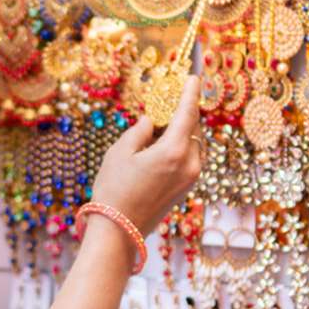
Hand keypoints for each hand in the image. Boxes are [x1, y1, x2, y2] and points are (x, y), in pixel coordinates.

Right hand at [89, 75, 203, 234]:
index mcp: (174, 151)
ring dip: (180, 132)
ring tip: (157, 129)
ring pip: (192, 144)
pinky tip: (159, 148)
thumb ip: (141, 130)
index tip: (194, 77)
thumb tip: (153, 121)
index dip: (190, 92)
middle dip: (181, 114)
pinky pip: (189, 158)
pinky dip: (179, 148)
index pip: (188, 113)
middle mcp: (189, 164)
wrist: (119, 231)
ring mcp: (191, 178)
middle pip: (192, 128)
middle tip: (165, 103)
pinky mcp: (186, 189)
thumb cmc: (114, 189)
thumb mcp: (120, 152)